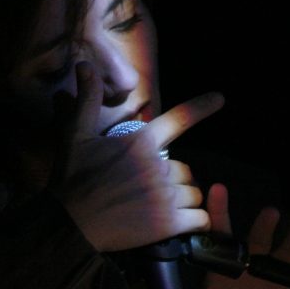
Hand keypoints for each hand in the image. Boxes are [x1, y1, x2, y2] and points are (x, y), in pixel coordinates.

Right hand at [52, 62, 224, 251]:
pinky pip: (200, 218)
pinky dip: (195, 221)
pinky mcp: (168, 223)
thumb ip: (87, 100)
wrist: (70, 223)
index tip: (219, 99)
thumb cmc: (72, 179)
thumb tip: (84, 65)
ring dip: (183, 200)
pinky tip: (181, 223)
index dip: (202, 107)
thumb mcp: (75, 135)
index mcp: (141, 142)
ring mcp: (165, 196)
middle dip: (174, 178)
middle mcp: (158, 166)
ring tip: (161, 208)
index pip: (179, 119)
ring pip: (194, 193)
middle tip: (150, 189)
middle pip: (186, 169)